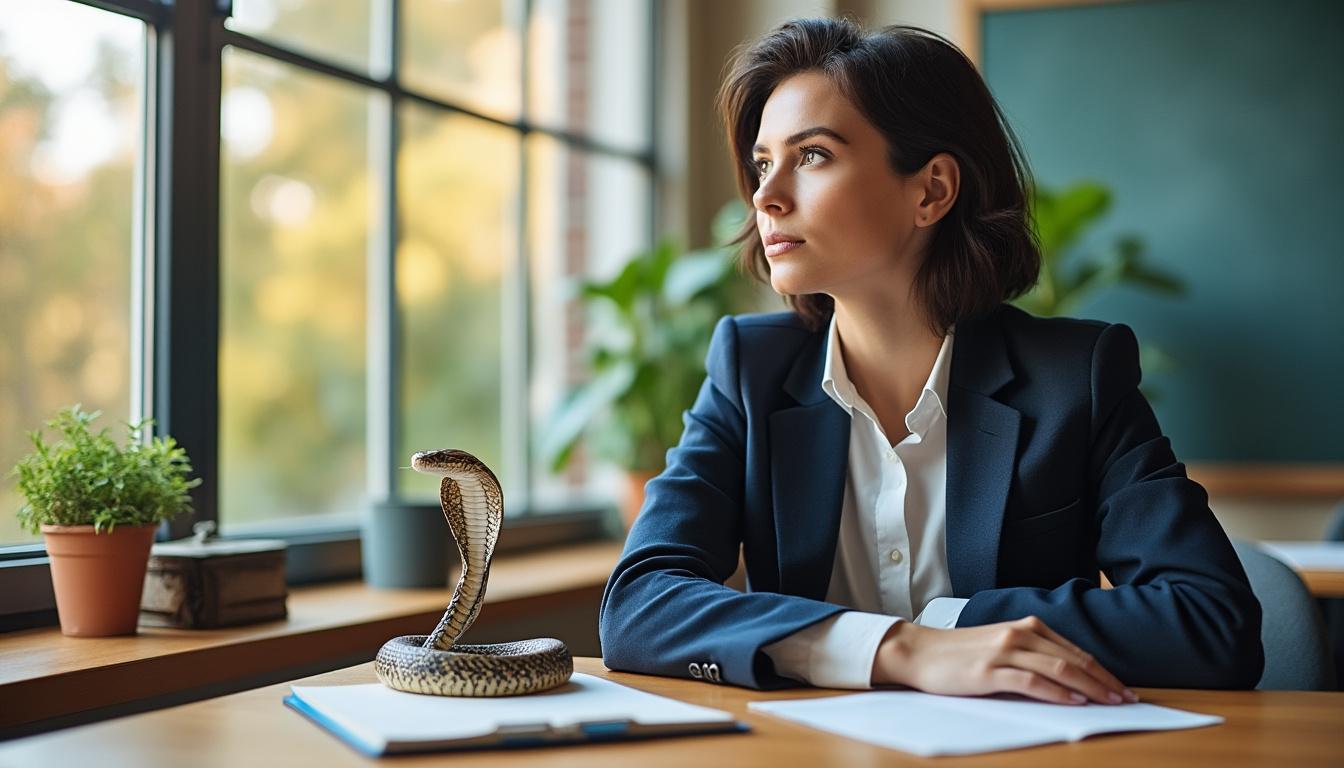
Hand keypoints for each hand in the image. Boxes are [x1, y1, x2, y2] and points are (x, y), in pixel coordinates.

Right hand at [871, 616, 1136, 704]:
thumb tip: (1069, 679)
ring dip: (1090, 687)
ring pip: (1059, 668)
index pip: (1074, 651)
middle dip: (1104, 680)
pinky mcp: (990, 671)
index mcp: (1025, 627)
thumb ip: (1030, 654)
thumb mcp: (1000, 646)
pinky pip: (1032, 681)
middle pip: (1073, 659)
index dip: (1102, 670)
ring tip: (1110, 702)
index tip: (1121, 687)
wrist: (919, 652)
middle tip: (1127, 698)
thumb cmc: (959, 654)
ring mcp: (1004, 651)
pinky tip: (1074, 702)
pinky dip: (1057, 692)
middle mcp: (1018, 634)